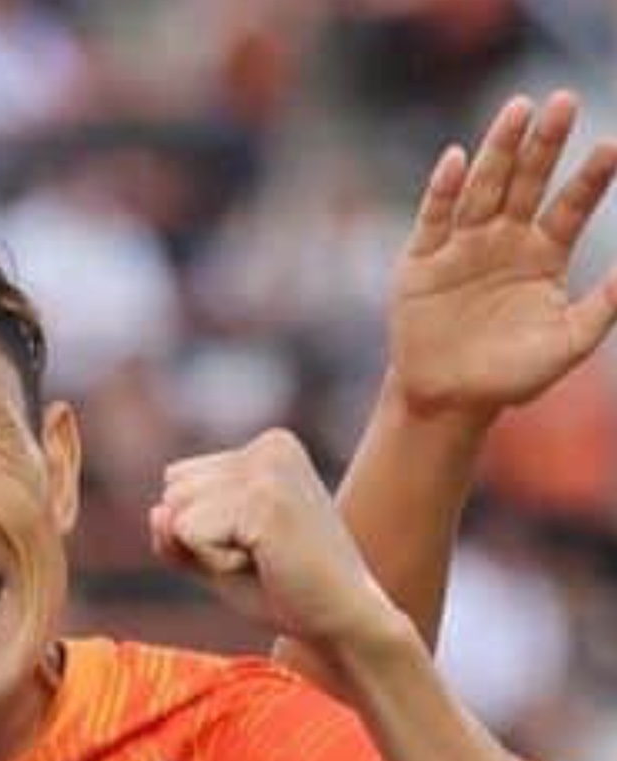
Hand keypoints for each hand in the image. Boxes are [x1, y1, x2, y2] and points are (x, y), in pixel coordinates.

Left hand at [152, 430, 402, 654]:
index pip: (177, 481)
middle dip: (201, 538)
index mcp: (268, 447)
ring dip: (209, 551)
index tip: (255, 543)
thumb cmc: (284, 590)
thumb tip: (157, 512)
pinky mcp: (263, 499)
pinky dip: (215, 562)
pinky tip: (264, 563)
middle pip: (172, 492)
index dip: (202, 528)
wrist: (344, 620)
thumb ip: (176, 533)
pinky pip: (188, 533)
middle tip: (261, 555)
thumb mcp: (216, 556)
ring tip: (263, 558)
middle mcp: (271, 445)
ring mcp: (269, 468)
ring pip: (176, 512)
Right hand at [391, 91, 616, 417]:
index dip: (590, 177)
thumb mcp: (569, 342)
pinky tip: (457, 159)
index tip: (611, 147)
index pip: (572, 204)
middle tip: (564, 101)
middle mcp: (504, 239)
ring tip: (519, 108)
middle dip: (546, 143)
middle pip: (528, 181)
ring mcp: (462, 245)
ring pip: (484, 188)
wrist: (448, 400)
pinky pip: (434, 218)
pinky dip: (444, 189)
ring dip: (500, 148)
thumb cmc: (511, 376)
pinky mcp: (422, 261)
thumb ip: (607, 304)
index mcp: (544, 253)